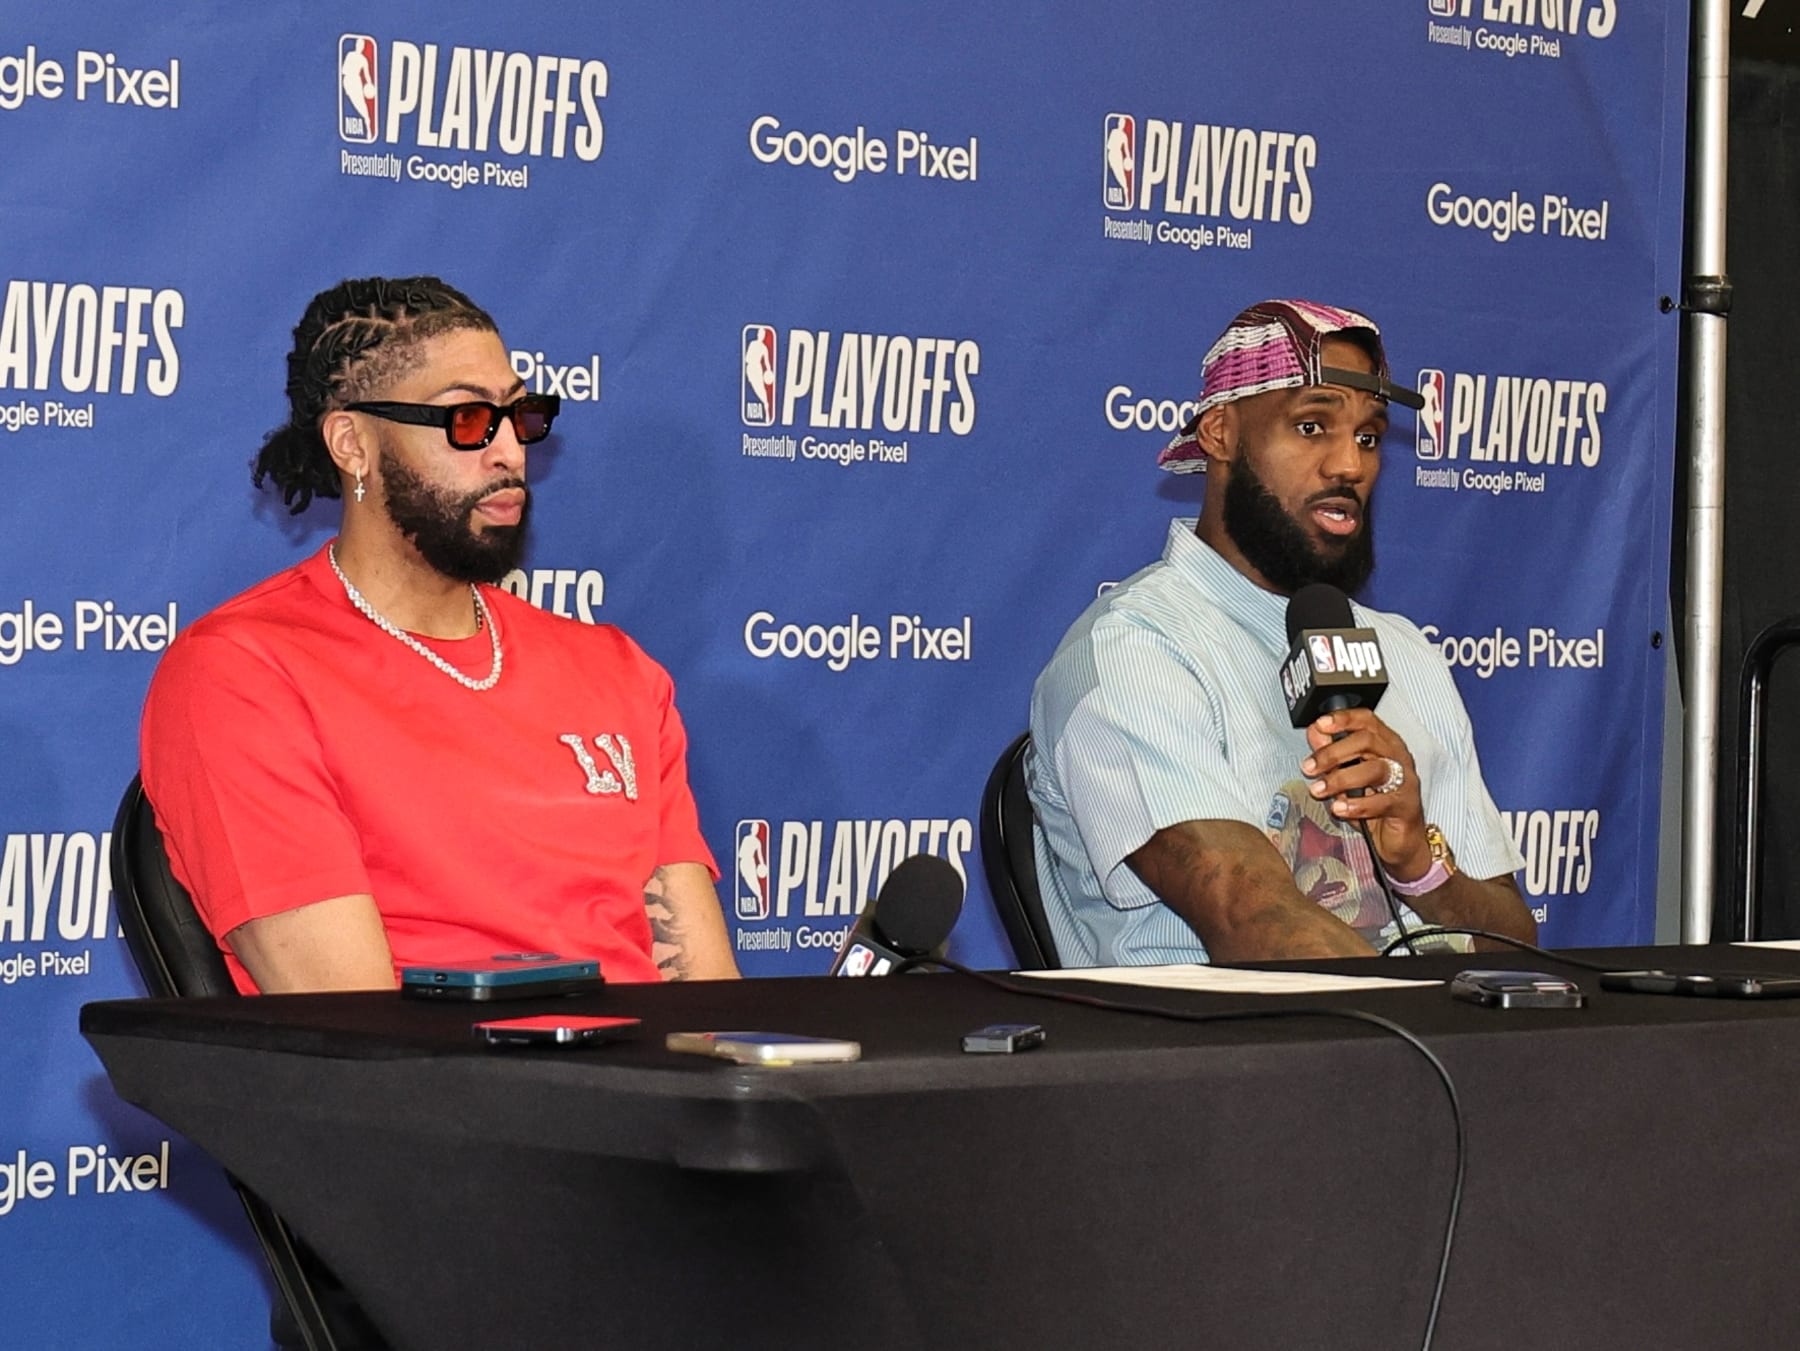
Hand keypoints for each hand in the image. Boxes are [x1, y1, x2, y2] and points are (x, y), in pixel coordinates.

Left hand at [1299, 709, 1430, 880]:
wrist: (1399, 842)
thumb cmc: (1374, 805)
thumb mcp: (1347, 777)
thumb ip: (1332, 755)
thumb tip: (1315, 732)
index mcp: (1385, 744)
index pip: (1367, 720)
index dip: (1344, 718)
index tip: (1320, 725)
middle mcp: (1398, 758)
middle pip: (1367, 741)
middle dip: (1332, 753)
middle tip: (1308, 767)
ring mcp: (1406, 782)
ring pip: (1374, 769)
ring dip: (1340, 778)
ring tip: (1318, 790)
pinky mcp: (1407, 806)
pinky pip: (1382, 802)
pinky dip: (1356, 805)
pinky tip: (1339, 809)